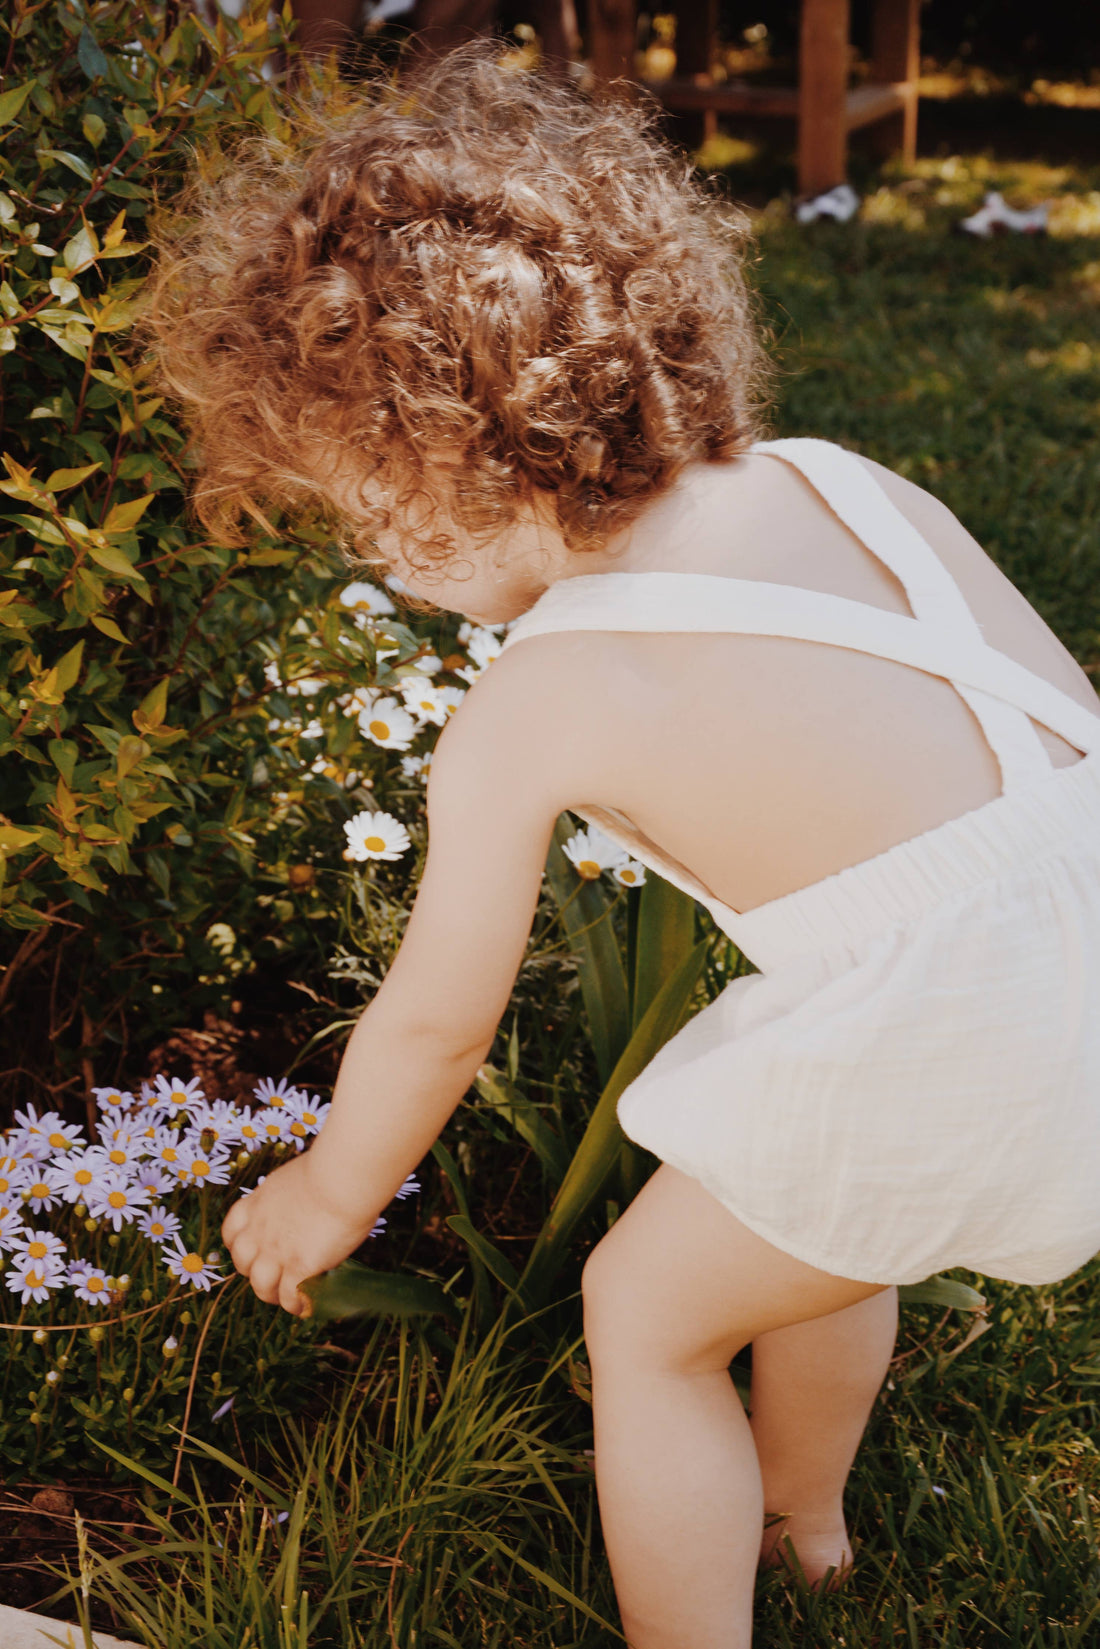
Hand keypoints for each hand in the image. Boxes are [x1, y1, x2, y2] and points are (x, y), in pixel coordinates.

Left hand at [221, 1149, 379, 1316]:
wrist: (341, 1177)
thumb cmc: (330, 1168)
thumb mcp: (294, 1178)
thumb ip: (289, 1198)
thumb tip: (304, 1206)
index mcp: (257, 1203)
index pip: (231, 1232)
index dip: (241, 1245)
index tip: (255, 1249)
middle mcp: (259, 1230)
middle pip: (242, 1263)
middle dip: (255, 1272)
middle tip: (276, 1275)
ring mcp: (276, 1252)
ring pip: (260, 1287)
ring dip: (273, 1294)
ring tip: (291, 1297)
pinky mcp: (298, 1267)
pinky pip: (290, 1298)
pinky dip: (297, 1305)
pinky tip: (309, 1305)